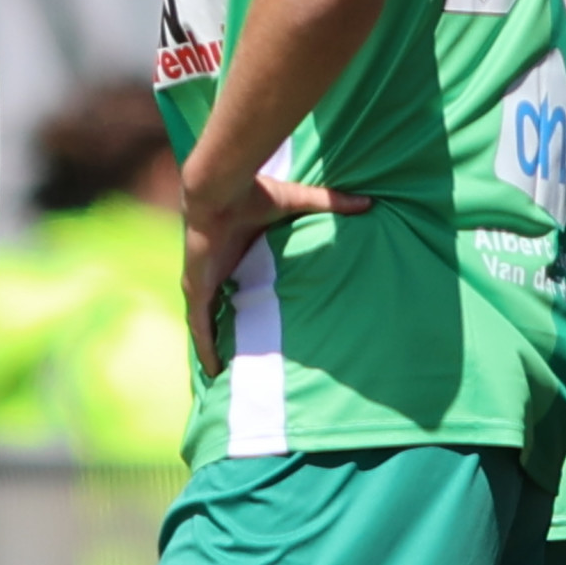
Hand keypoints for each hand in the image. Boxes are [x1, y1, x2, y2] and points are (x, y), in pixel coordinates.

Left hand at [182, 171, 368, 376]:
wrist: (222, 189)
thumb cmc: (254, 193)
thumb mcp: (297, 202)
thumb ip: (330, 204)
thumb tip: (368, 203)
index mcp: (234, 255)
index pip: (237, 285)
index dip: (243, 303)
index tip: (257, 322)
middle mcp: (216, 273)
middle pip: (219, 311)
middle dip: (226, 333)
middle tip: (240, 357)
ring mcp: (203, 283)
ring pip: (207, 325)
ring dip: (213, 347)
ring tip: (225, 376)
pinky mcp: (197, 289)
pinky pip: (200, 327)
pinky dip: (204, 348)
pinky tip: (212, 371)